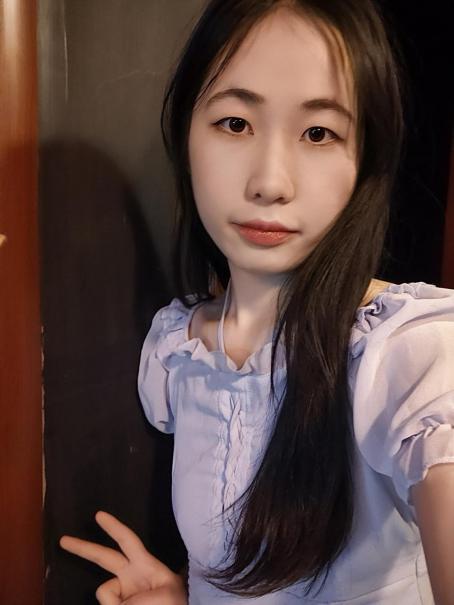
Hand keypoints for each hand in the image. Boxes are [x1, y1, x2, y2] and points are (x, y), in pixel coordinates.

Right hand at [59, 511, 187, 604]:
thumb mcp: (165, 594)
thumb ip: (135, 596)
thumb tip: (114, 600)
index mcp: (146, 565)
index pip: (127, 540)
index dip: (113, 527)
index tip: (98, 514)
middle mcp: (131, 577)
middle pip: (103, 558)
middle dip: (83, 548)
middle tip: (63, 539)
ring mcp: (123, 594)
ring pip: (104, 591)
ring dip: (119, 603)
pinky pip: (106, 604)